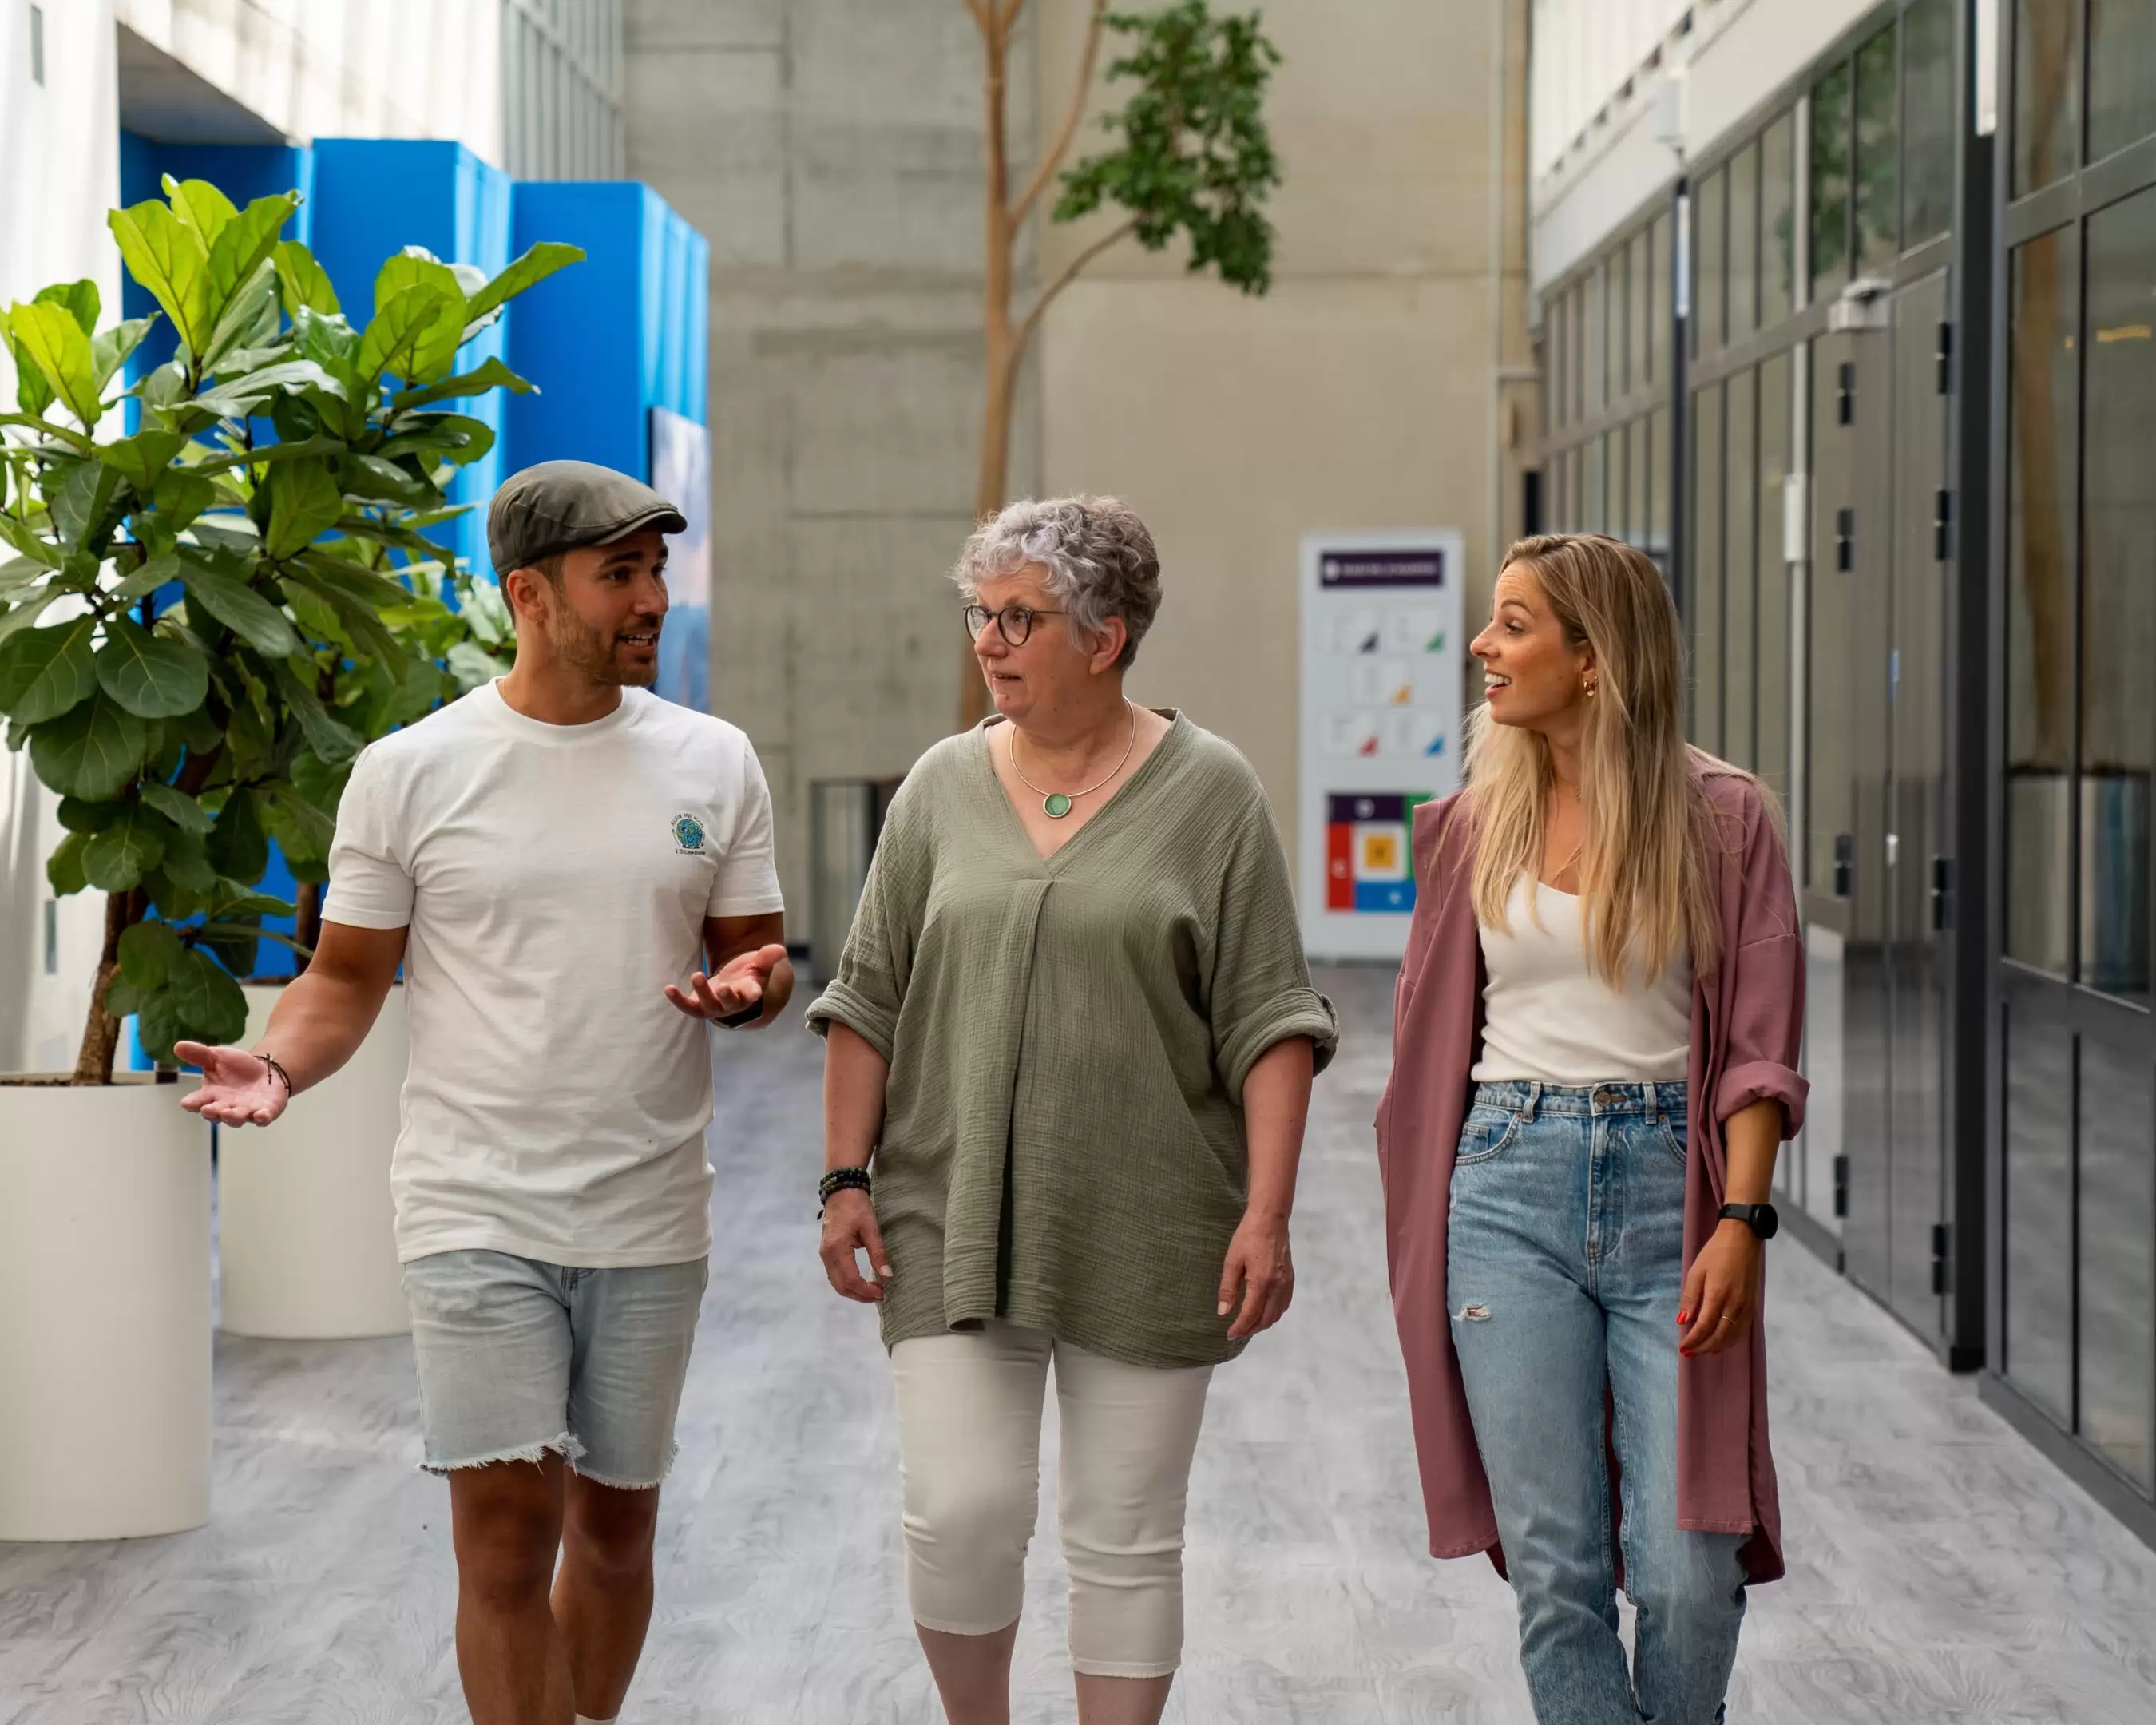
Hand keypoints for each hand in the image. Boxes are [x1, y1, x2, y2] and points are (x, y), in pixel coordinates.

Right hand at [174, 1043, 289, 1128]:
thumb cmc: (236, 1067)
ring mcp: (246, 1111)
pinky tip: (260, 1114)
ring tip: (228, 1113)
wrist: (265, 1070)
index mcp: (211, 1095)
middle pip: (216, 1114)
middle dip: (212, 1113)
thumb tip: (177, 1046)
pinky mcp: (266, 1112)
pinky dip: (262, 1118)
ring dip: (233, 1117)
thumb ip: (199, 1054)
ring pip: (237, 1119)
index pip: (197, 1102)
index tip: (186, 1103)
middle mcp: (226, 1107)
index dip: (192, 1104)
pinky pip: (263, 1119)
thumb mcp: (216, 1057)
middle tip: (207, 1109)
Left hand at [665, 943, 787, 1022]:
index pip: (753, 995)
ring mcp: (715, 1007)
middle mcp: (732, 1004)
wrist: (734, 988)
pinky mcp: (699, 1006)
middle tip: (722, 987)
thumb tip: (780, 949)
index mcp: (749, 993)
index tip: (757, 992)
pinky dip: (678, 1000)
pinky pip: (688, 1007)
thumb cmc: (748, 974)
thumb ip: (767, 956)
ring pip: (708, 1006)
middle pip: (729, 1004)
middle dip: (726, 996)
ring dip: (702, 993)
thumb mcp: (759, 963)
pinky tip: (668, 988)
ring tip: (697, 975)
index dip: (754, 994)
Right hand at [819, 1188, 890, 1303]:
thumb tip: (887, 1275)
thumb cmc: (857, 1207)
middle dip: (860, 1295)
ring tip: (873, 1291)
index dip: (866, 1291)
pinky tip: (861, 1282)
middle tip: (880, 1296)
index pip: (850, 1280)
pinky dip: (847, 1283)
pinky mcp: (826, 1252)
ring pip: (836, 1283)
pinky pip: (835, 1275)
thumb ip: (878, 1253)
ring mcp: (824, 1254)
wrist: (842, 1191)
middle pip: (841, 1286)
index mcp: (837, 1249)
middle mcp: (827, 1255)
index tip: (882, 1292)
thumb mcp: (871, 1228)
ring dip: (854, 1291)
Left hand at [1217, 1210, 1293, 1340]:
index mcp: (1261, 1283)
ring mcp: (1286, 1283)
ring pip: (1277, 1314)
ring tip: (1248, 1324)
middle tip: (1237, 1332)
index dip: (1239, 1328)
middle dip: (1251, 1329)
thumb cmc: (1248, 1237)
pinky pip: (1284, 1304)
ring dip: (1263, 1323)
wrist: (1270, 1220)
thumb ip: (1228, 1289)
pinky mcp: (1290, 1279)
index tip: (1229, 1334)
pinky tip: (1264, 1311)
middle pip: (1265, 1319)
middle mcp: (1277, 1287)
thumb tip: (1223, 1312)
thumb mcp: (1232, 1261)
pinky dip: (1274, 1313)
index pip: (1250, 1315)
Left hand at [1678, 1220, 1763, 1356]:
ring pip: (1733, 1336)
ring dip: (1717, 1347)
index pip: (1704, 1326)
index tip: (1682, 1348)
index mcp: (1718, 1294)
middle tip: (1690, 1352)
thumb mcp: (1696, 1271)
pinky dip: (1731, 1340)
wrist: (1743, 1239)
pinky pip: (1742, 1330)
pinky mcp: (1753, 1305)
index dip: (1693, 1340)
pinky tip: (1722, 1343)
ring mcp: (1746, 1306)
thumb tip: (1682, 1321)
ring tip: (1703, 1351)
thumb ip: (1690, 1298)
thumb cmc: (1715, 1253)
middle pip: (1719, 1336)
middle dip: (1703, 1347)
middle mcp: (1735, 1304)